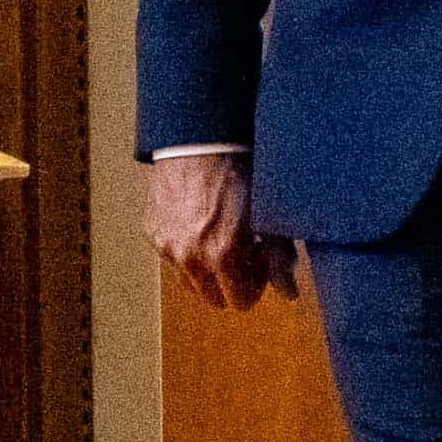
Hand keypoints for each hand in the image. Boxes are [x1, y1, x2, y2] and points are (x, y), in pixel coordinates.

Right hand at [150, 151, 294, 312]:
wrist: (200, 139)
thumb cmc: (240, 171)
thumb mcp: (268, 214)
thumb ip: (279, 259)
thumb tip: (288, 293)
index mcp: (223, 255)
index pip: (241, 302)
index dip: (256, 286)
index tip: (259, 262)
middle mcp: (191, 257)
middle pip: (214, 299)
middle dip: (231, 282)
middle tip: (242, 252)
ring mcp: (167, 246)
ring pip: (191, 281)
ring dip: (207, 270)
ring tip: (220, 238)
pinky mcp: (153, 233)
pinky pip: (172, 256)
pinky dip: (187, 248)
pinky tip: (200, 222)